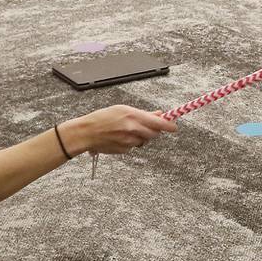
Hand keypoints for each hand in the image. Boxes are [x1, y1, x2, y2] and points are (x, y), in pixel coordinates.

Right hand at [59, 105, 176, 155]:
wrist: (86, 132)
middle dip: (153, 131)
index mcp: (133, 116)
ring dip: (141, 137)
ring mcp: (129, 142)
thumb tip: (159, 114)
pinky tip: (119, 137)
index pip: (158, 123)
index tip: (174, 127)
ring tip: (126, 130)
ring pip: (143, 141)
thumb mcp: (122, 110)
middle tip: (146, 126)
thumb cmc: (102, 118)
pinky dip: (130, 142)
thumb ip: (142, 113)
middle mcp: (133, 129)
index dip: (169, 125)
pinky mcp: (125, 150)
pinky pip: (133, 146)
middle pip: (154, 134)